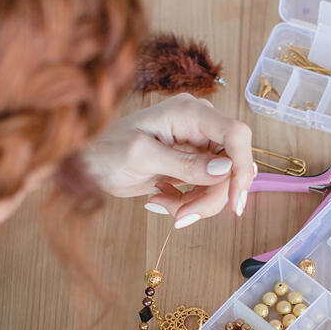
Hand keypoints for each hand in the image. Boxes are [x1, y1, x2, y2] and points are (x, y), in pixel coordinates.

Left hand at [80, 93, 256, 226]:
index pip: (236, 134)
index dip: (242, 167)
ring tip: (165, 206)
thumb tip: (225, 169)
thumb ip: (184, 163)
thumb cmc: (105, 152)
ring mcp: (198, 144)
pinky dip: (189, 202)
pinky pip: (207, 188)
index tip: (234, 202)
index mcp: (189, 112)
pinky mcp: (194, 163)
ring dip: (197, 202)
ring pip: (222, 182)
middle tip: (182, 216)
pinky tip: (161, 199)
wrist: (88, 164)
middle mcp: (200, 125)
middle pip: (232, 165)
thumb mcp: (141, 157)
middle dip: (212, 196)